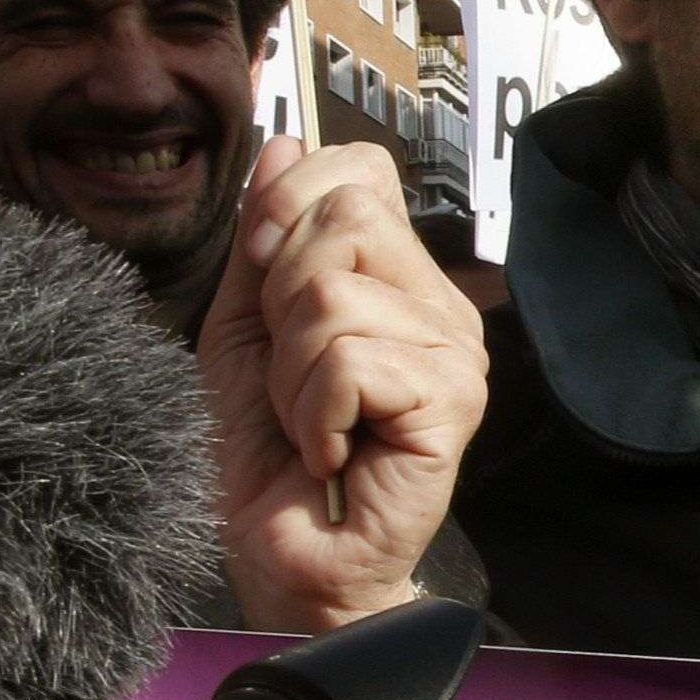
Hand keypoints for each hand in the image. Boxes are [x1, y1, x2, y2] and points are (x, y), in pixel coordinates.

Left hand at [203, 135, 489, 632]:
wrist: (281, 560)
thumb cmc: (264, 456)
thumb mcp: (244, 326)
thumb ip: (265, 237)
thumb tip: (282, 139)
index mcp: (398, 279)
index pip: (359, 174)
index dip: (289, 212)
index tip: (267, 291)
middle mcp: (440, 308)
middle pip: (345, 222)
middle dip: (282, 301)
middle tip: (295, 378)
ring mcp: (455, 356)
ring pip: (335, 297)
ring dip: (292, 374)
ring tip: (309, 426)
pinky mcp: (451, 405)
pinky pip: (351, 361)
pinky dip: (313, 412)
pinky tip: (330, 452)